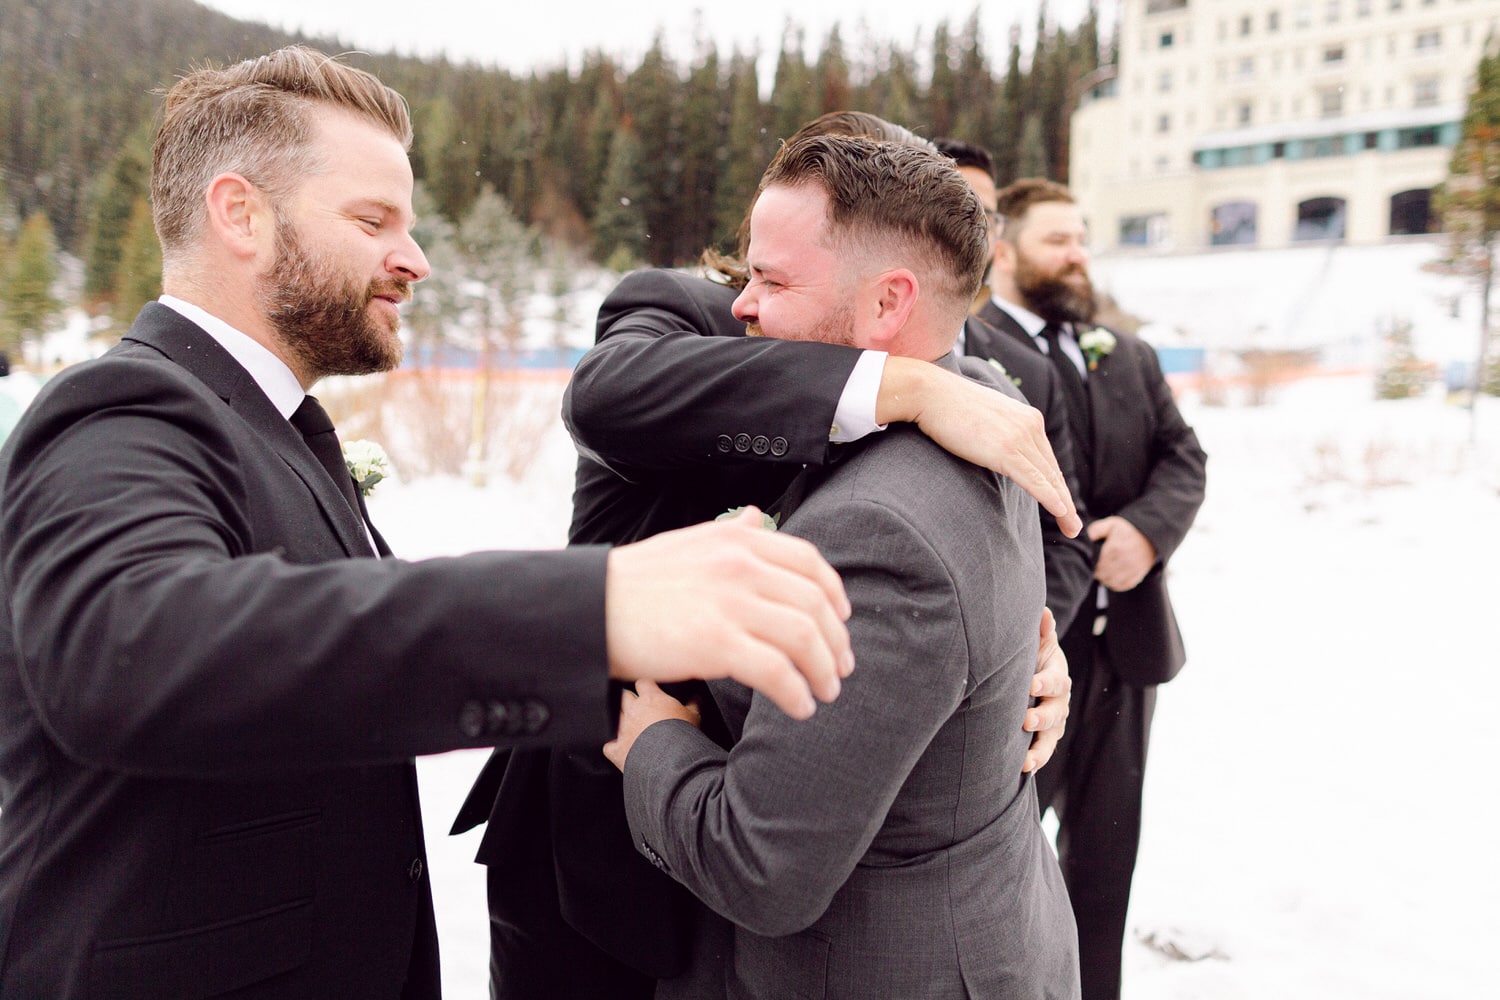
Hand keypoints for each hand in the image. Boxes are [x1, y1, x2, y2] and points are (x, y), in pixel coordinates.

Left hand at [603, 680, 700, 771]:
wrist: (671, 760)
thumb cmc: (683, 735)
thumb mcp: (694, 716)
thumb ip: (694, 704)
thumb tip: (697, 697)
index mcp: (651, 699)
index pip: (643, 683)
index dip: (646, 687)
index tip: (651, 691)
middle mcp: (633, 710)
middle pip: (624, 696)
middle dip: (630, 700)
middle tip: (640, 708)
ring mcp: (622, 729)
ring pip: (614, 718)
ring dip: (621, 722)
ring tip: (632, 729)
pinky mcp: (617, 749)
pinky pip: (608, 746)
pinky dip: (613, 747)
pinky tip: (619, 748)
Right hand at [605, 508, 853, 720]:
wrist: (591, 608)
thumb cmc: (636, 582)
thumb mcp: (688, 542)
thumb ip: (729, 534)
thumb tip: (756, 518)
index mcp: (738, 540)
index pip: (809, 562)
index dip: (834, 594)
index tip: (843, 620)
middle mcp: (741, 566)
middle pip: (814, 604)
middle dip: (836, 641)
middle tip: (841, 669)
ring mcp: (730, 604)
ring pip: (804, 638)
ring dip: (823, 672)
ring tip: (825, 694)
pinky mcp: (716, 643)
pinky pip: (776, 671)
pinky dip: (796, 693)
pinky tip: (799, 708)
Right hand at [878, 357, 1081, 537]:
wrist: (931, 393)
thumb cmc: (948, 406)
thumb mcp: (985, 418)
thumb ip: (999, 433)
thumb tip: (996, 450)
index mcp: (1028, 418)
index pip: (1046, 459)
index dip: (1055, 485)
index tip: (1062, 505)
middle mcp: (1030, 426)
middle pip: (1053, 471)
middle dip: (1066, 501)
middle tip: (1073, 525)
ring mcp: (1020, 438)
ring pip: (1048, 479)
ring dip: (1064, 507)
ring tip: (1071, 529)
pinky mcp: (1006, 451)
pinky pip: (1034, 480)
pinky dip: (1050, 498)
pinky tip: (1061, 512)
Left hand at [1023, 607, 1070, 773]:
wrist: (1034, 674)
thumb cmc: (1032, 656)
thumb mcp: (1037, 643)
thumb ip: (1041, 631)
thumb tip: (1043, 612)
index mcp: (1056, 676)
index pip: (1054, 680)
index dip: (1044, 682)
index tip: (1031, 684)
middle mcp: (1059, 701)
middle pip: (1055, 712)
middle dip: (1042, 717)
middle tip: (1026, 721)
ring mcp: (1055, 721)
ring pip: (1051, 737)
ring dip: (1039, 749)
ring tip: (1025, 760)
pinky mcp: (1047, 736)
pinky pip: (1044, 751)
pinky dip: (1036, 760)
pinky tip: (1023, 770)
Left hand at [1087, 515, 1157, 590]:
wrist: (1150, 538)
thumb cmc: (1127, 531)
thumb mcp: (1112, 525)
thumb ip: (1096, 530)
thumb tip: (1085, 538)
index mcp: (1116, 548)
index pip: (1097, 564)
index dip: (1091, 564)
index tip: (1091, 560)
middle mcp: (1125, 561)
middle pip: (1102, 574)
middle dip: (1096, 572)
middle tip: (1094, 567)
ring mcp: (1132, 571)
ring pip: (1110, 582)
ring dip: (1103, 579)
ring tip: (1102, 571)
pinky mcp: (1137, 577)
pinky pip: (1120, 586)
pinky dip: (1113, 584)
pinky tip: (1111, 577)